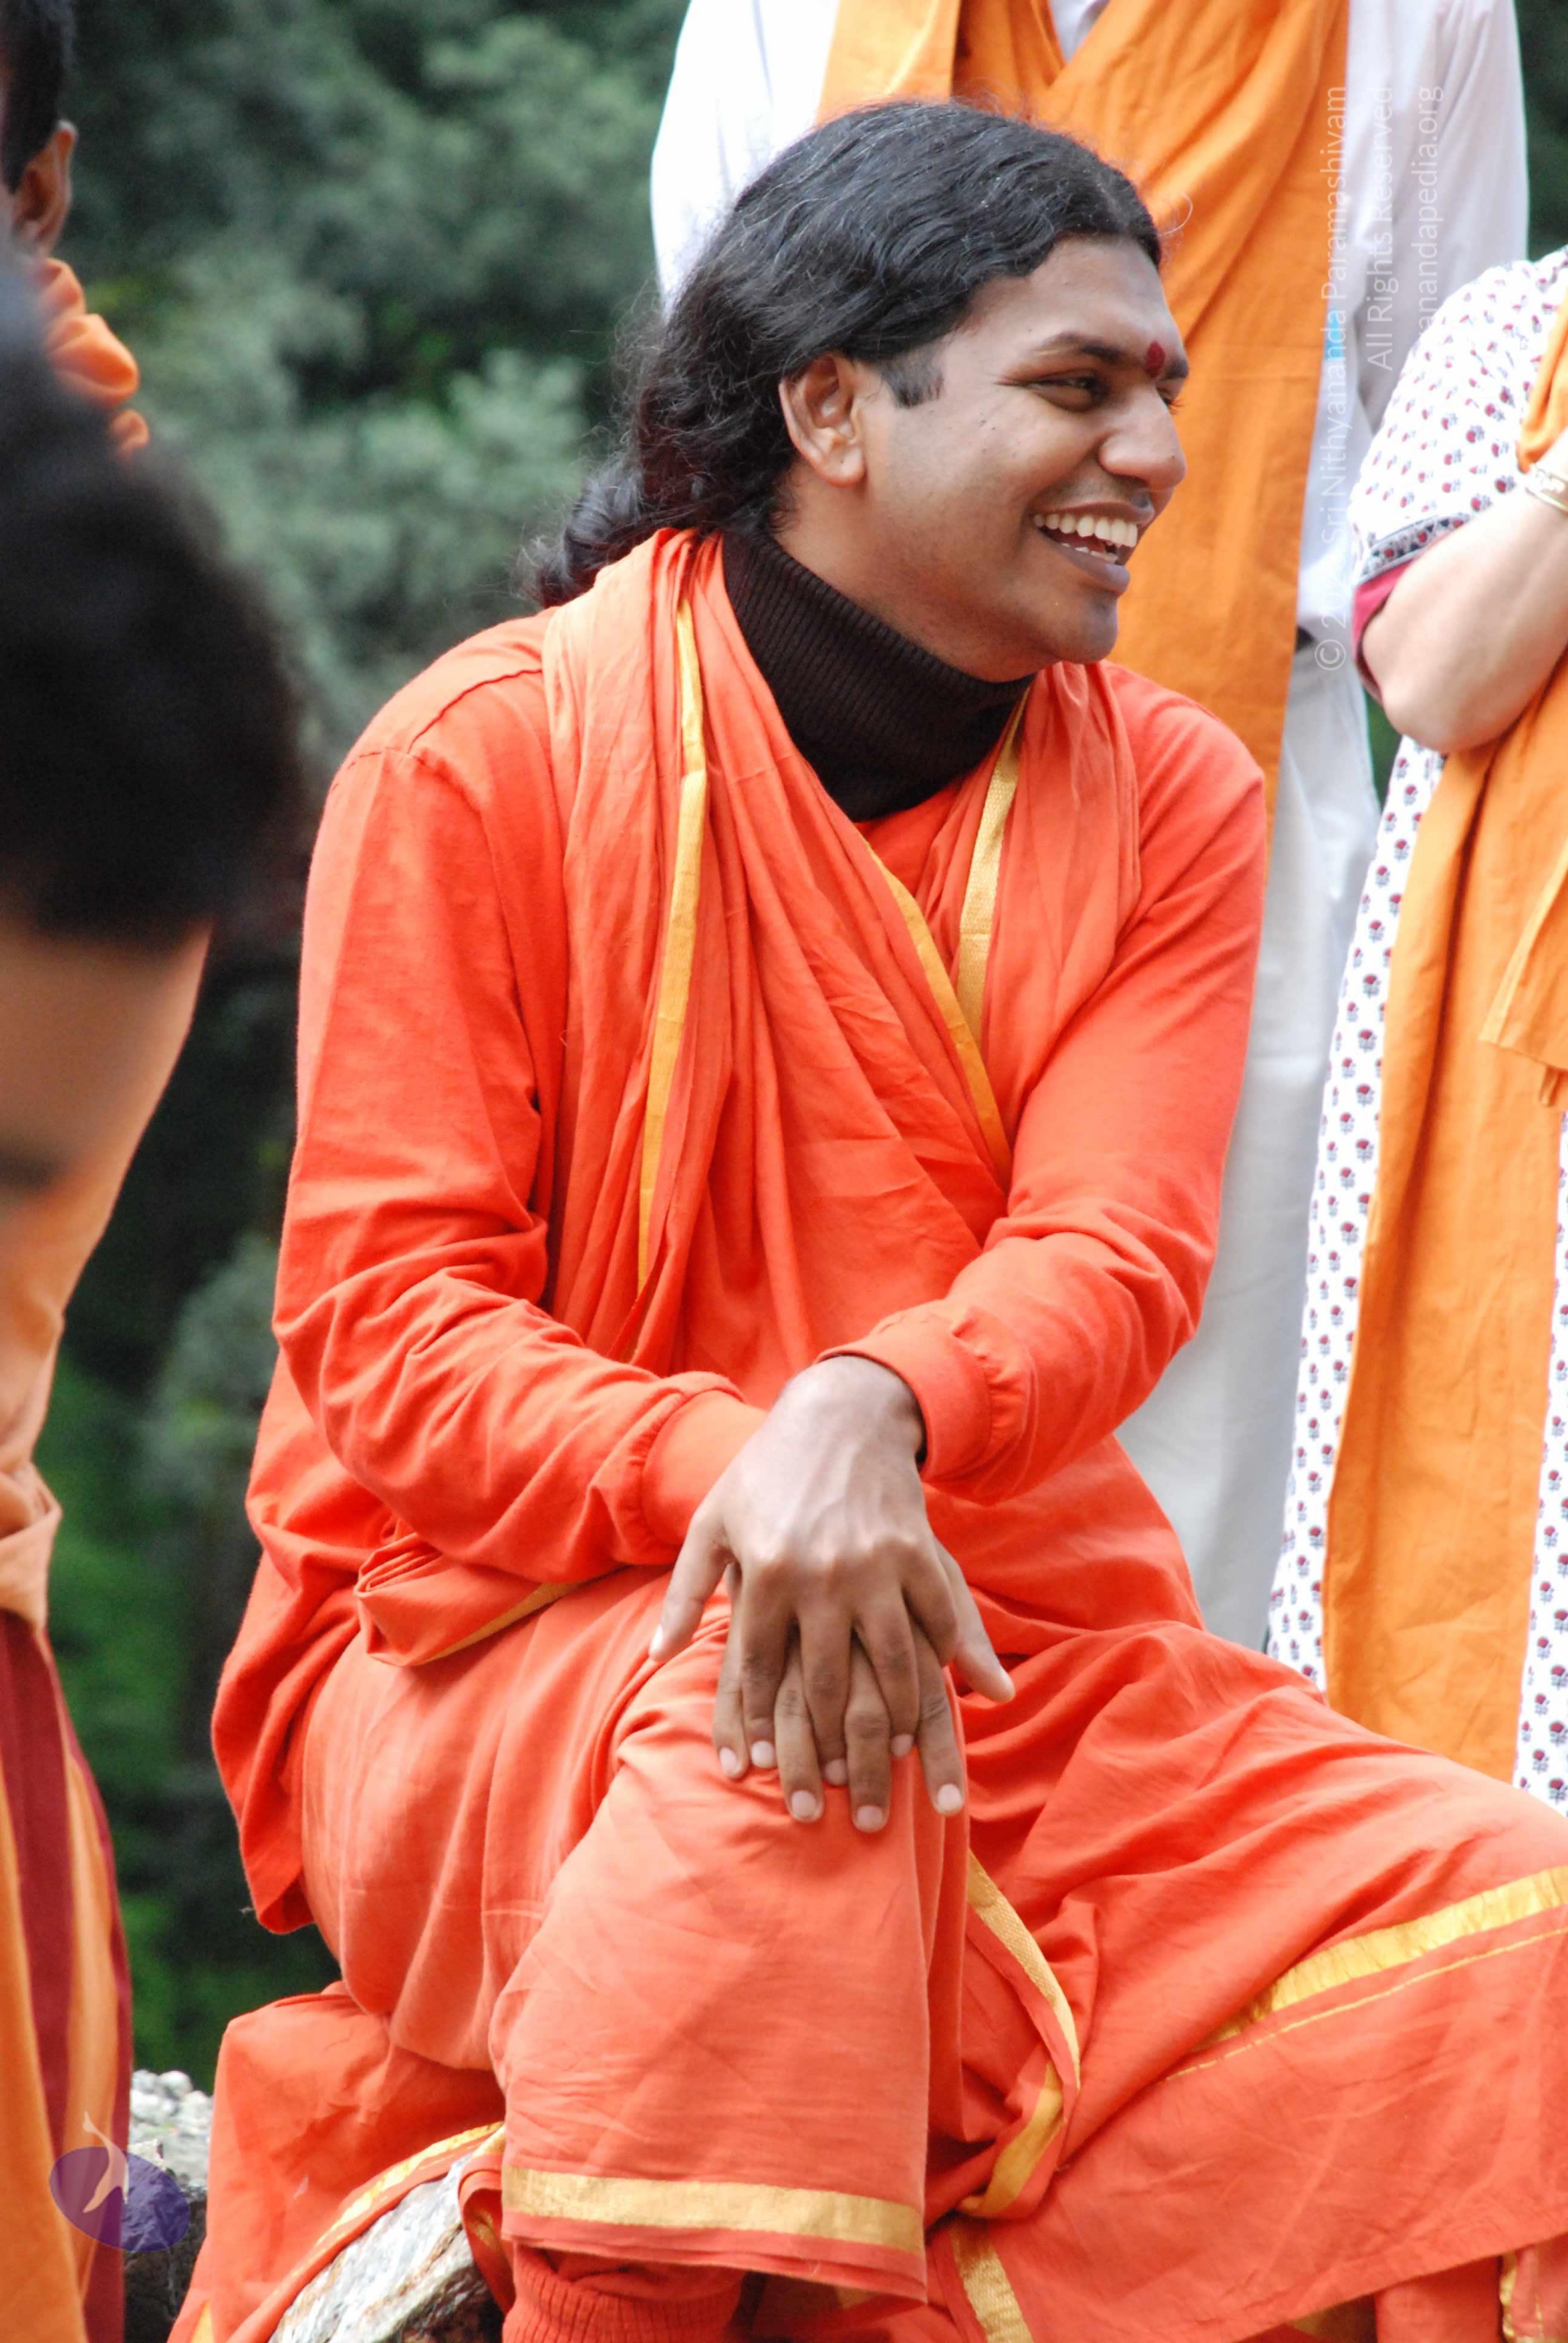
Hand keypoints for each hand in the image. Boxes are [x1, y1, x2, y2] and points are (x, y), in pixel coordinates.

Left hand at [651, 1356, 1011, 1818]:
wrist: (840, 1414)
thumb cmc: (764, 1473)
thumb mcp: (712, 1523)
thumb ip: (683, 1594)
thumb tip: (652, 1663)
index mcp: (765, 1569)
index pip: (758, 1668)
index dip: (756, 1726)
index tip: (759, 1775)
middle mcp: (821, 1574)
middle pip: (824, 1686)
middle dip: (823, 1755)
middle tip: (826, 1809)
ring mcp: (876, 1566)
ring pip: (886, 1669)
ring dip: (886, 1734)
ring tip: (883, 1780)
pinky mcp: (919, 1554)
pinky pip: (934, 1628)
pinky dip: (935, 1675)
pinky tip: (929, 1716)